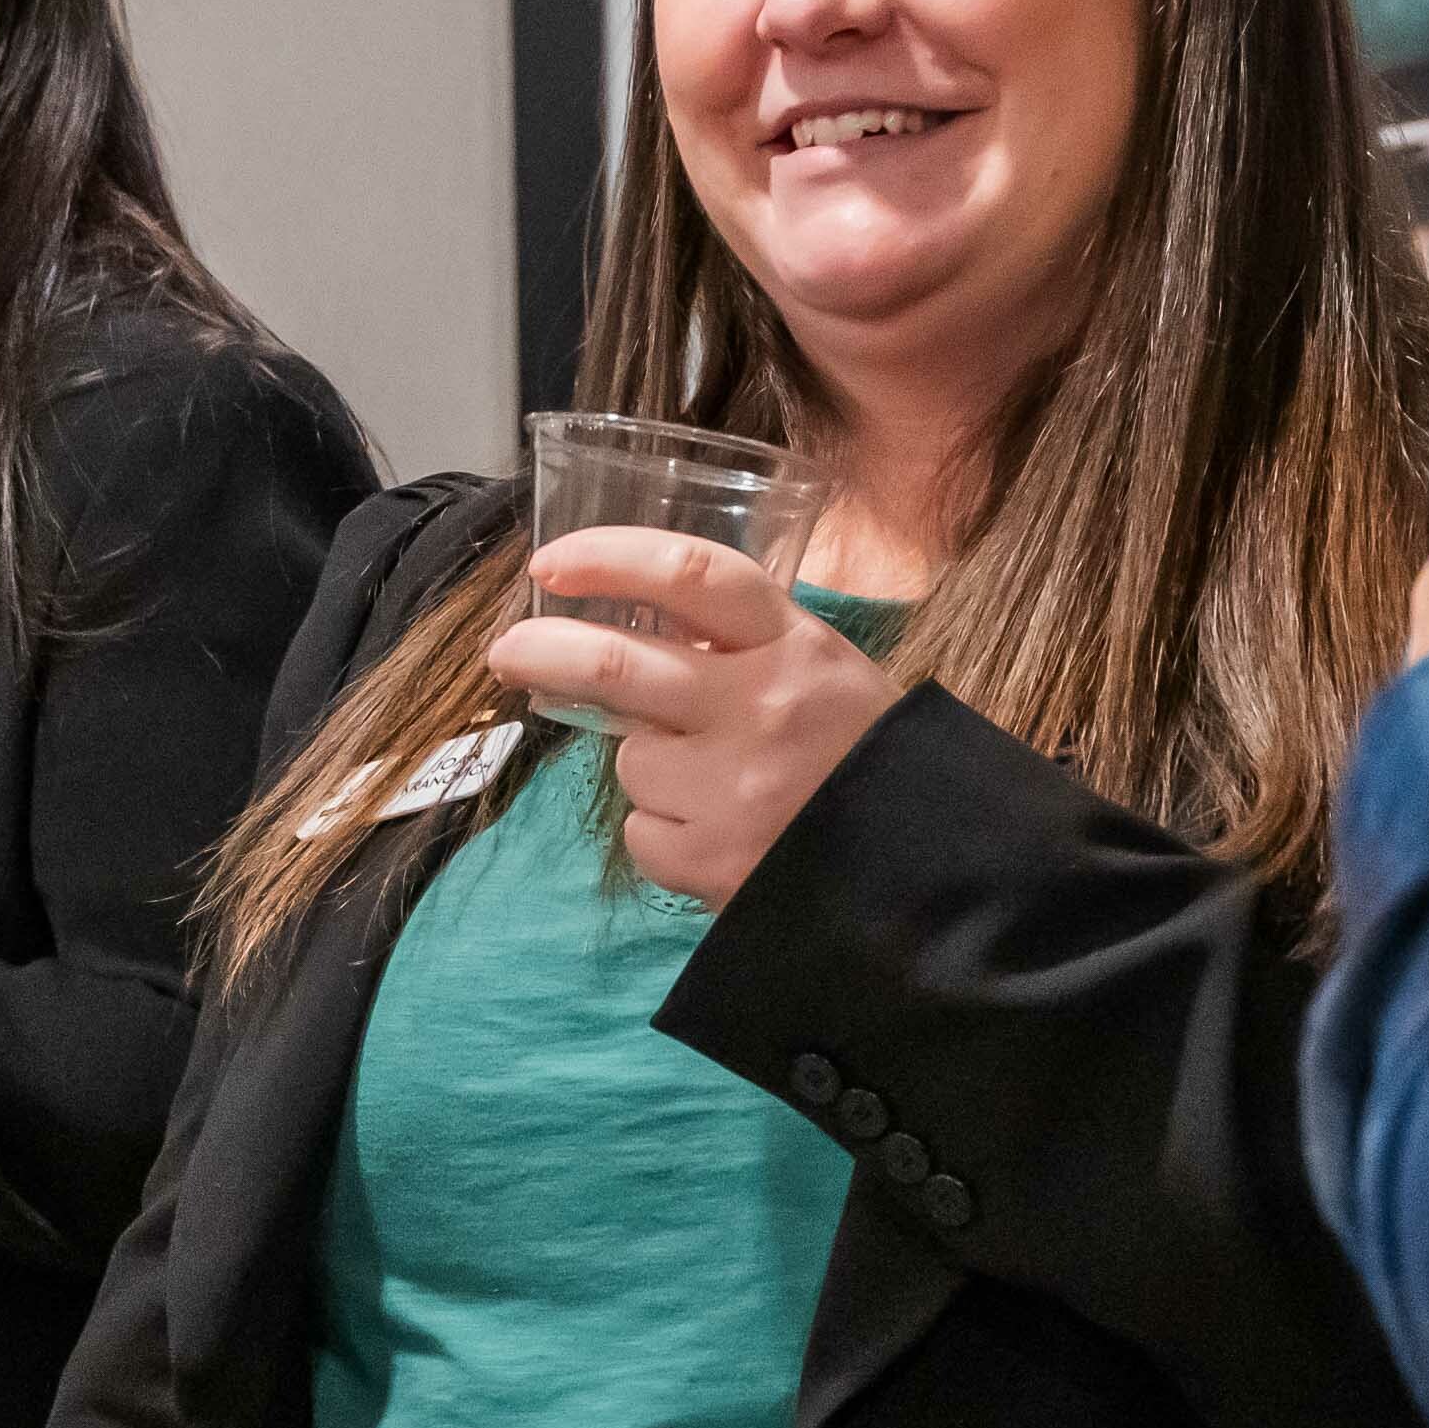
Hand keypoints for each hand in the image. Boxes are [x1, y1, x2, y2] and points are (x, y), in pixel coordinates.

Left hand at [473, 528, 887, 911]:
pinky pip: (645, 833)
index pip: (690, 575)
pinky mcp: (714, 860)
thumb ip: (739, 647)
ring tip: (720, 787)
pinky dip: (666, 833)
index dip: (608, 558)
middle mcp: (760, 706)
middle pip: (614, 663)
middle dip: (540, 651)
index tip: (550, 563)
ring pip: (632, 761)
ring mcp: (734, 788)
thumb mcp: (821, 671)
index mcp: (792, 644)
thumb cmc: (861, 756)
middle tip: (505, 653)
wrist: (924, 869)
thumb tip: (626, 628)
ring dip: (651, 769)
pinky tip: (723, 836)